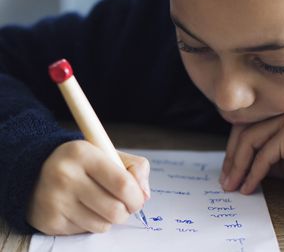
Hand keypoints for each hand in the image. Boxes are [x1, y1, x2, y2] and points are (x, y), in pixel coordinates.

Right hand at [27, 140, 149, 234]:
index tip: (138, 198)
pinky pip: (86, 232)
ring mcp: (55, 200)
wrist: (37, 171)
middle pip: (115, 210)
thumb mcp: (108, 153)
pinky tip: (84, 209)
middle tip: (124, 205)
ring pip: (102, 225)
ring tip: (102, 204)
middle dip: (127, 211)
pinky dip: (92, 223)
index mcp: (83, 153)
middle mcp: (65, 176)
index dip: (136, 196)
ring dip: (109, 218)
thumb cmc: (82, 164)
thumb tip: (145, 194)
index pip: (123, 183)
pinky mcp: (50, 221)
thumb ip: (135, 168)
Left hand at [220, 112, 283, 193]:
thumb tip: (235, 168)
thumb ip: (261, 158)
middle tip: (225, 182)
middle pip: (244, 132)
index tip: (226, 173)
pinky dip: (253, 173)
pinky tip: (248, 187)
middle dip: (231, 159)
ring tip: (233, 186)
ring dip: (238, 167)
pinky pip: (264, 154)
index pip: (245, 127)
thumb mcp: (281, 163)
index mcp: (278, 116)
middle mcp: (282, 113)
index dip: (232, 150)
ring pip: (250, 141)